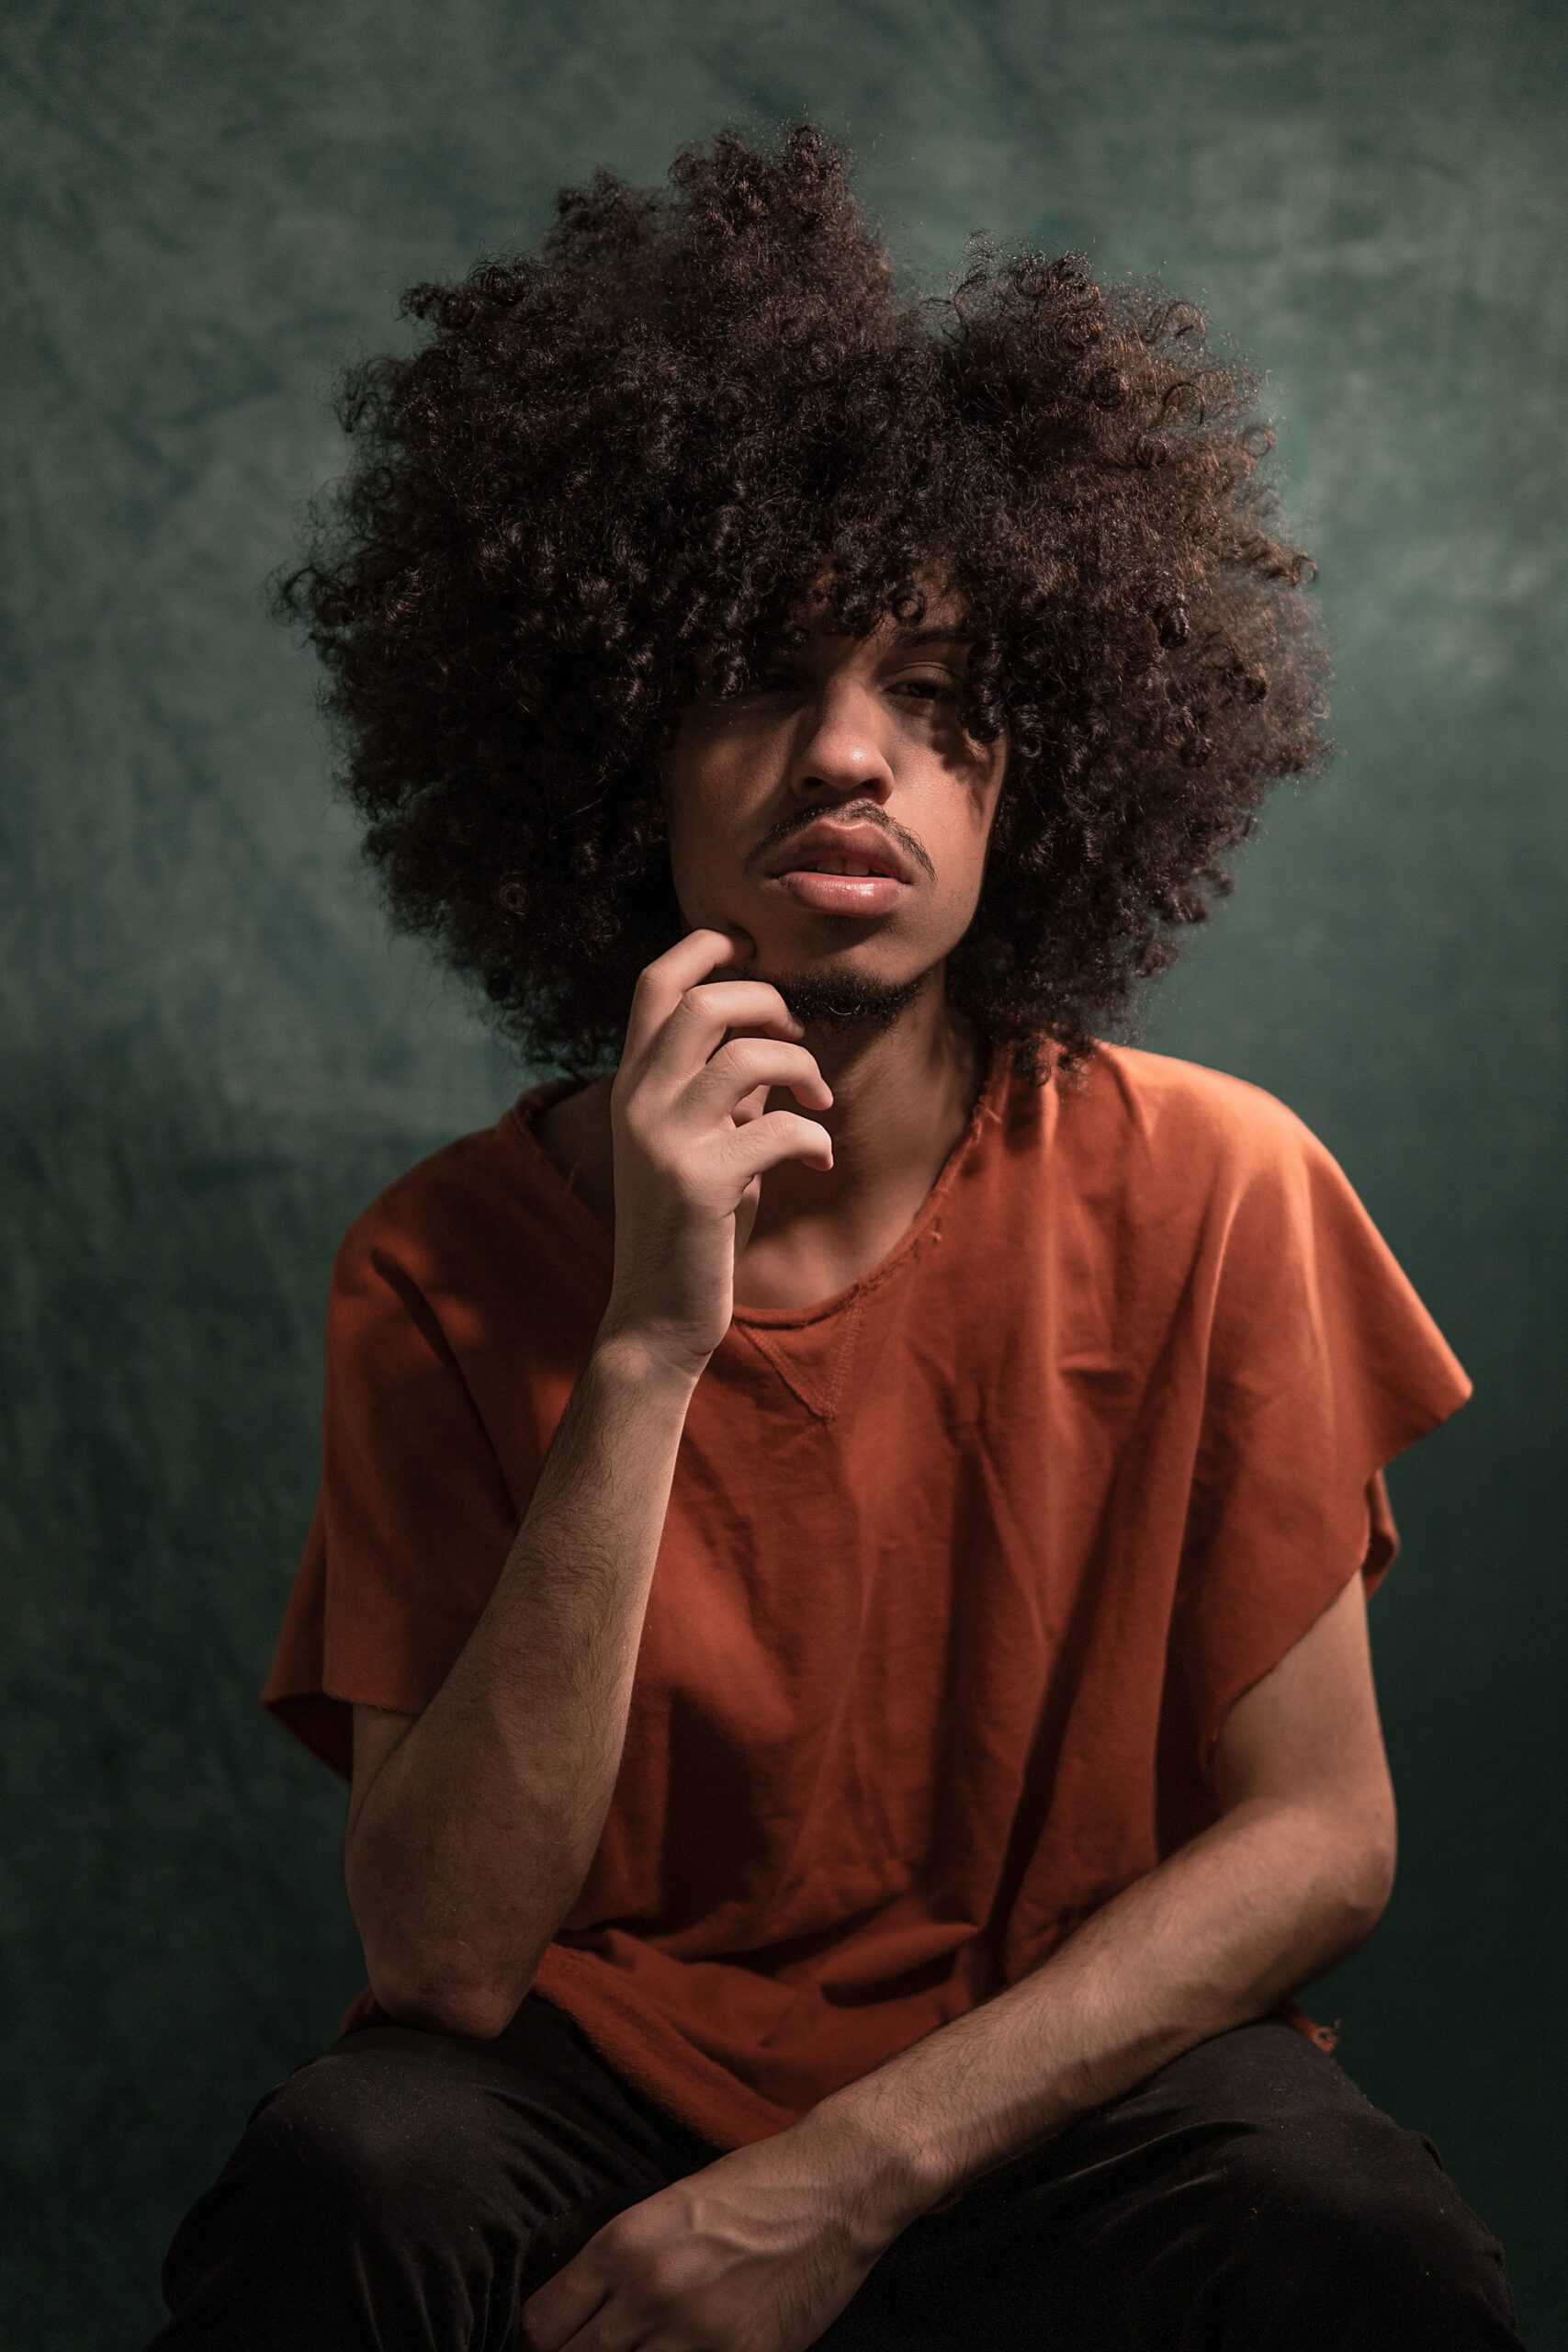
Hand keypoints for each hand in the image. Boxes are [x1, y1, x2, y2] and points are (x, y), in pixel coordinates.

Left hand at [518, 2117, 908, 2351]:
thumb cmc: (755, 2186)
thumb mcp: (669, 2206)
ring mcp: (696, 2337)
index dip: (542, 2342)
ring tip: (643, 2351)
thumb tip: (582, 2311)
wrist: (836, 2190)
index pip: (542, 2324)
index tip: (555, 2344)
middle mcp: (649, 2293)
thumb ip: (620, 2261)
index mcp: (624, 2244)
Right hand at [596, 926, 833, 1381]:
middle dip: (767, 1001)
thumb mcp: (700, 1144)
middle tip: (797, 1032)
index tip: (750, 947)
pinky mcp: (700, 1182)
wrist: (656, 1316)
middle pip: (702, 1002)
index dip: (705, 947)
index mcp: (632, 1085)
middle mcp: (638, 1102)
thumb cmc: (689, 1226)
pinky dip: (815, 1137)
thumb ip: (720, 1092)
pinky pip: (782, 1128)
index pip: (655, 984)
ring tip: (817, 1099)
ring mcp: (665, 1140)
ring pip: (747, 1056)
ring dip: (802, 1067)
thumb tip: (768, 1046)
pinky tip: (820, 1159)